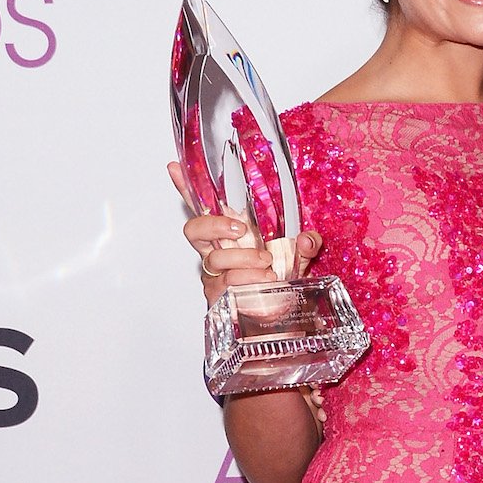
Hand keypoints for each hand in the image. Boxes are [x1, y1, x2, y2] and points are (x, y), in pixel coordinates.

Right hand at [169, 161, 322, 306]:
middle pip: (194, 229)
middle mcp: (217, 251)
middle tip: (241, 229)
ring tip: (268, 266)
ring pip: (216, 258)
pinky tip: (264, 281)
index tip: (175, 167)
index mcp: (232, 232)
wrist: (279, 316)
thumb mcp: (300, 257)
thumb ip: (306, 244)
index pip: (205, 206)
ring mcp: (215, 274)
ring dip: (244, 259)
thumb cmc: (281, 280)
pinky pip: (226, 281)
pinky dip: (248, 278)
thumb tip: (307, 239)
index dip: (186, 187)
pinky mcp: (217, 295)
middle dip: (215, 225)